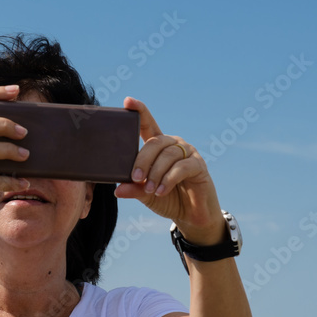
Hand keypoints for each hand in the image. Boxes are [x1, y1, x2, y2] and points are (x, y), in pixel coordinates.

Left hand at [115, 97, 224, 244]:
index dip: (139, 111)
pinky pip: (181, 167)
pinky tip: (161, 191)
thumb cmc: (167, 199)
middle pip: (155, 142)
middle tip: (135, 177)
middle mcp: (173, 145)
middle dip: (142, 159)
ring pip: (168, 155)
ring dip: (156, 173)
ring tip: (150, 190)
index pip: (147, 125)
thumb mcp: (147, 194)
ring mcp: (187, 153)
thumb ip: (134, 189)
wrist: (191, 215)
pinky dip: (169, 179)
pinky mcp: (198, 165)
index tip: (128, 101)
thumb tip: (117, 189)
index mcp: (158, 147)